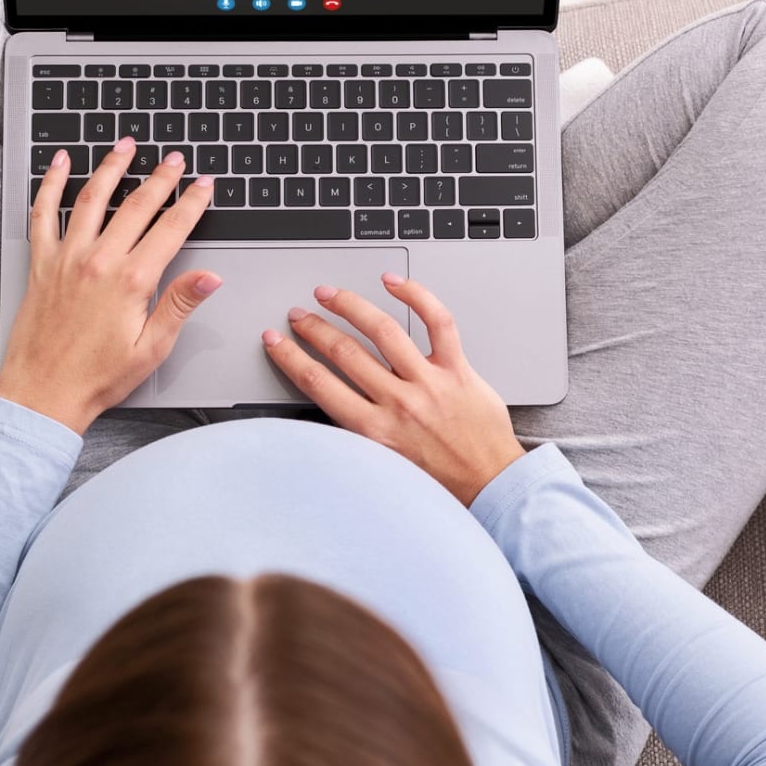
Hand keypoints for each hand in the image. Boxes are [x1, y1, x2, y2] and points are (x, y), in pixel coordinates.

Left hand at [0, 139, 220, 435]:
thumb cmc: (97, 377)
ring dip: (111, 168)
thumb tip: (209, 277)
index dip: (191, 203)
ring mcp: (66, 258)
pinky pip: (43, 213)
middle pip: (136, 206)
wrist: (43, 394)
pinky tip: (61, 163)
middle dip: (160, 178)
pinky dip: (51, 184)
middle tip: (175, 159)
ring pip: (92, 198)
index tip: (203, 185)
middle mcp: (98, 261)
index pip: (170, 229)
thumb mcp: (152, 347)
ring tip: (127, 146)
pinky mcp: (41, 263)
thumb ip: (179, 304)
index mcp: (131, 281)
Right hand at [264, 275, 525, 506]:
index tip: (275, 341)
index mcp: (374, 431)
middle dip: (313, 328)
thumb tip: (334, 402)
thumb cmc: (442, 480)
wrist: (490, 484)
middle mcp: (398, 403)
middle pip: (344, 352)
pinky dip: (415, 295)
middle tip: (298, 314)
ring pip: (382, 331)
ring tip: (329, 294)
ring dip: (349, 306)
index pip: (319, 383)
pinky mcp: (457, 369)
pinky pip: (437, 322)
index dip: (290, 357)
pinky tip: (393, 281)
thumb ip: (361, 431)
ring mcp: (429, 383)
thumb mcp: (385, 464)